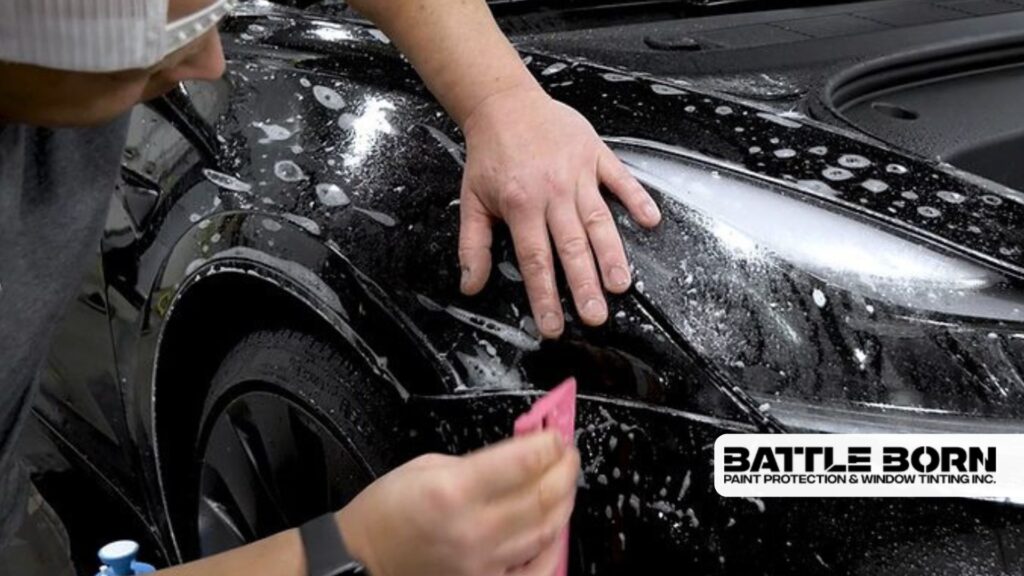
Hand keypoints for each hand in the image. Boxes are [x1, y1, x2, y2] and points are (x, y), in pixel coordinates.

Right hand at [336, 431, 579, 575]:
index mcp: (455, 490)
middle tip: (567, 455)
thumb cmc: (387, 513)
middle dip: (564, 468)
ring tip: (564, 483)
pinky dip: (555, 546)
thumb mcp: (426, 466)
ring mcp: (484, 564)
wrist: (363, 562)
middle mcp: (474, 530)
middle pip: (544, 495)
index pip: (524, 462)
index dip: (550, 445)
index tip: (556, 436)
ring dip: (564, 501)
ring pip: (548, 530)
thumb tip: (520, 456)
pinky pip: (539, 569)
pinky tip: (556, 527)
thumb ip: (478, 463)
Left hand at [457, 85, 660, 338]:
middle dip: (584, 285)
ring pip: (598, 219)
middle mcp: (552, 192)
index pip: (535, 260)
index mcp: (520, 205)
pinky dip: (637, 198)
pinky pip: (620, 178)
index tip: (552, 325)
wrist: (505, 103)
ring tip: (620, 283)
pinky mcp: (595, 154)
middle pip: (571, 246)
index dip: (544, 296)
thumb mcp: (471, 200)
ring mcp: (578, 173)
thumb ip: (473, 246)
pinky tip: (651, 220)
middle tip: (595, 315)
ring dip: (611, 253)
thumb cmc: (490, 154)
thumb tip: (471, 286)